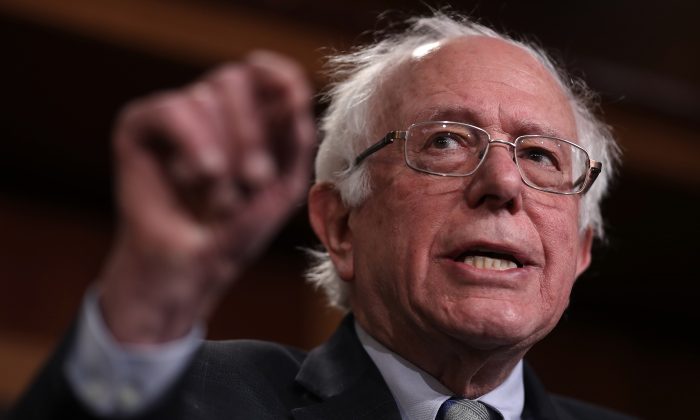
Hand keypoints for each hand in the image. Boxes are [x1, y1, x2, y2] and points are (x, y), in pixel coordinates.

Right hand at [98, 52, 315, 343]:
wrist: (191, 270)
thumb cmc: (238, 231)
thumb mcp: (284, 186)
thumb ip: (295, 138)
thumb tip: (295, 91)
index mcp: (247, 118)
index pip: (263, 72)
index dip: (279, 75)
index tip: (294, 96)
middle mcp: (209, 110)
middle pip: (235, 77)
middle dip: (251, 132)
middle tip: (256, 180)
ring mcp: (174, 116)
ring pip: (206, 96)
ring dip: (223, 154)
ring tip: (219, 198)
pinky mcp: (138, 126)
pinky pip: (173, 109)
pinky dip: (193, 142)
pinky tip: (197, 176)